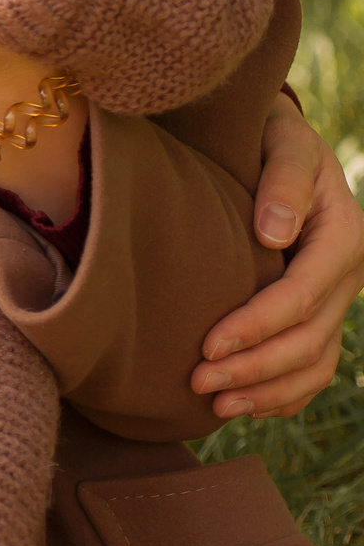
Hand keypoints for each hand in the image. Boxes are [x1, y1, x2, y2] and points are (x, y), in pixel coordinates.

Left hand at [192, 95, 362, 417]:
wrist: (280, 142)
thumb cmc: (272, 137)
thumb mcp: (283, 140)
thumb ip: (283, 179)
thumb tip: (274, 233)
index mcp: (343, 236)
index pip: (301, 295)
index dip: (257, 326)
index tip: (208, 346)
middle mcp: (348, 274)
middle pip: (308, 339)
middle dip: (255, 369)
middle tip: (197, 385)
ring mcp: (339, 298)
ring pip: (316, 362)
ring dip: (270, 391)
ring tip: (217, 408)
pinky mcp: (322, 312)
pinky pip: (316, 366)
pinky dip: (287, 394)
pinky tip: (248, 407)